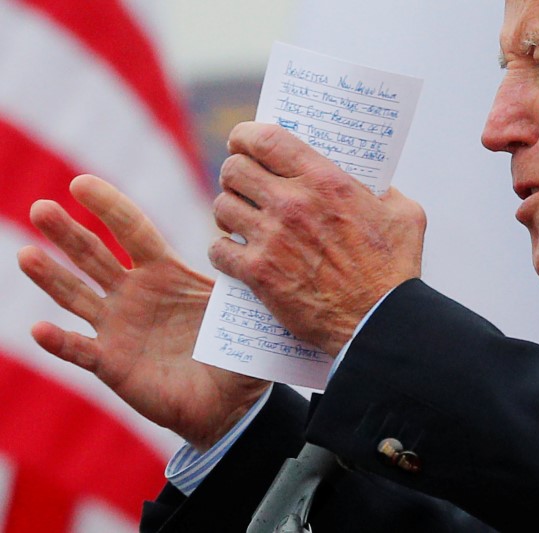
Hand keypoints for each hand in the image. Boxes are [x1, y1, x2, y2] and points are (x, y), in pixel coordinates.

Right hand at [18, 175, 269, 450]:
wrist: (229, 402)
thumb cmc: (233, 348)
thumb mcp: (241, 306)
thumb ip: (244, 274)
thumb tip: (261, 235)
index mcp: (165, 272)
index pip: (132, 230)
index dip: (108, 207)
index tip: (81, 184)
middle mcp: (134, 293)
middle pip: (95, 255)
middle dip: (68, 233)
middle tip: (41, 208)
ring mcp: (118, 327)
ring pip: (77, 296)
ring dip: (51, 277)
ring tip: (26, 255)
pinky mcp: (111, 363)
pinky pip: (81, 350)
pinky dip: (61, 342)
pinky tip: (40, 329)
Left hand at [209, 122, 426, 354]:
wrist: (378, 320)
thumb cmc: (394, 271)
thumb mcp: (404, 215)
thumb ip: (386, 192)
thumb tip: (376, 187)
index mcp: (325, 181)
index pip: (266, 139)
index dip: (245, 136)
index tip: (242, 142)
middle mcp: (292, 203)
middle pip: (234, 170)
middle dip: (234, 174)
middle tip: (243, 185)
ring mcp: (271, 238)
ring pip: (222, 208)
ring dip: (228, 212)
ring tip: (240, 220)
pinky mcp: (258, 274)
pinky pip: (219, 250)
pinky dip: (224, 250)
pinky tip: (235, 253)